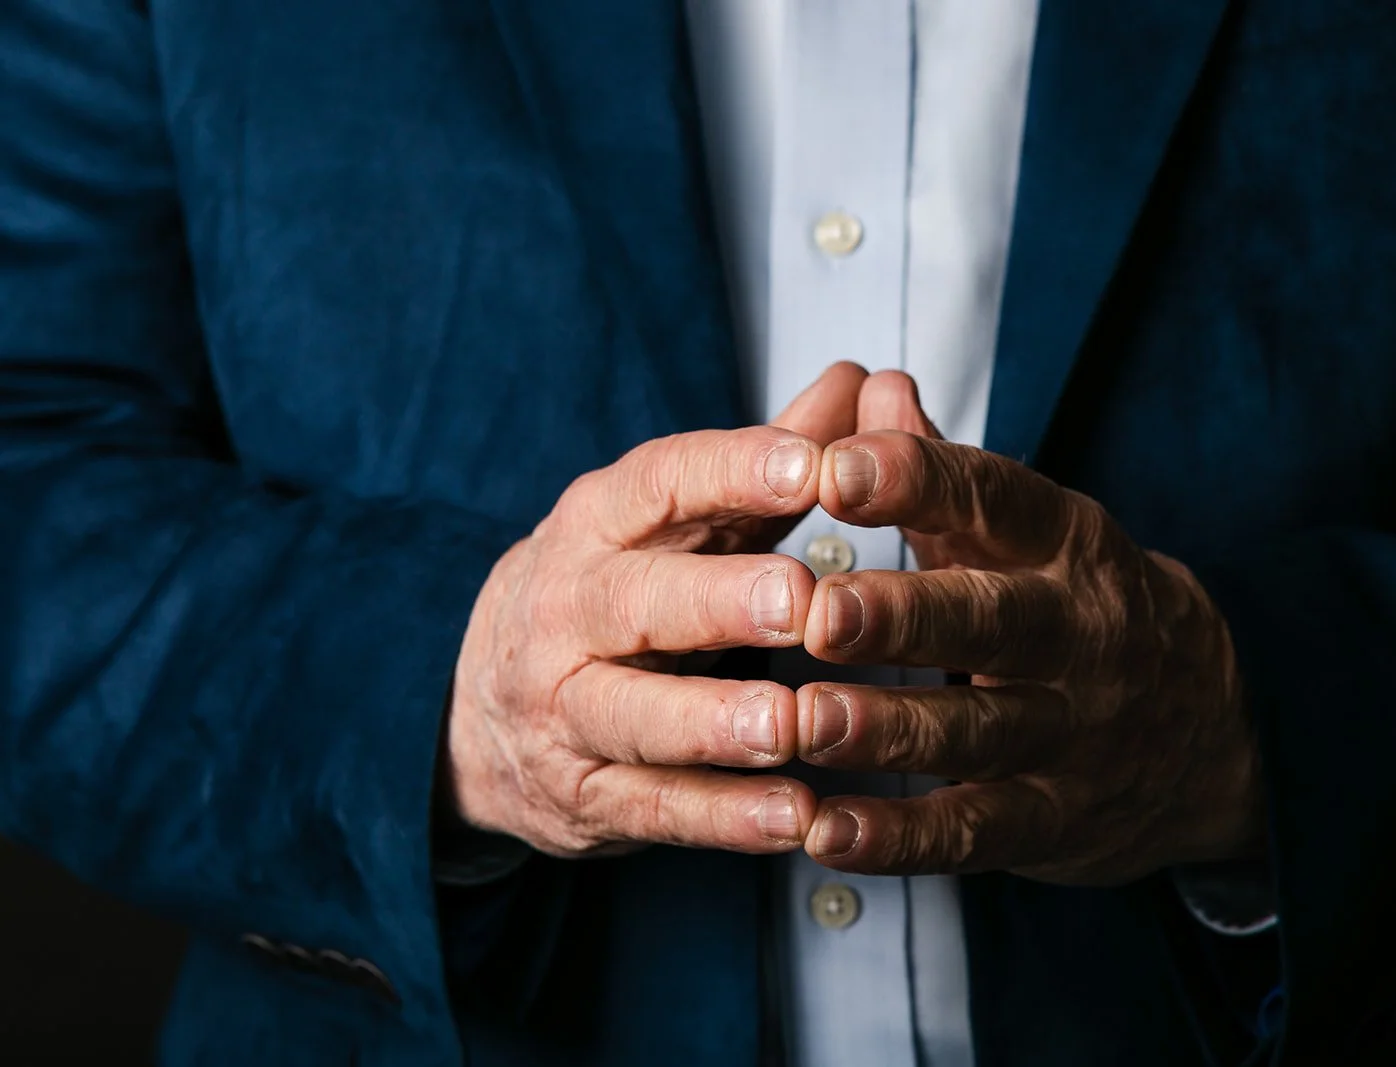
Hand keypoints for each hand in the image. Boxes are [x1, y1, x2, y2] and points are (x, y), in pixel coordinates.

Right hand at [446, 363, 866, 857]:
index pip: (658, 483)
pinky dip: (723, 820)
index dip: (731, 472)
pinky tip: (794, 819)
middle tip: (802, 600)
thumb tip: (859, 380)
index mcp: (598, 525)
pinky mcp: (585, 797)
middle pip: (635, 600)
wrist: (478, 712)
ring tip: (792, 723)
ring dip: (716, 723)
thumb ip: (768, 460)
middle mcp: (568, 611)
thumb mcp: (675, 522)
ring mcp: (566, 709)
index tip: (811, 465)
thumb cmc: (613, 595)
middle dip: (718, 599)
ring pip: (635, 715)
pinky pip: (655, 810)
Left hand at [793, 372, 1263, 884]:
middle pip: (990, 619)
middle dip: (902, 617)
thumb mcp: (1027, 529)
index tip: (836, 466)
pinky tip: (824, 833)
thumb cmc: (1077, 606)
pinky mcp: (1053, 819)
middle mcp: (1076, 633)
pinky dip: (899, 839)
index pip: (993, 498)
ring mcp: (1071, 733)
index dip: (916, 481)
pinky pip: (973, 832)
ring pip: (977, 730)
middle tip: (817, 613)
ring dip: (888, 730)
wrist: (1214, 729)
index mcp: (1064, 542)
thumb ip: (940, 470)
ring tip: (806, 722)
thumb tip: (872, 387)